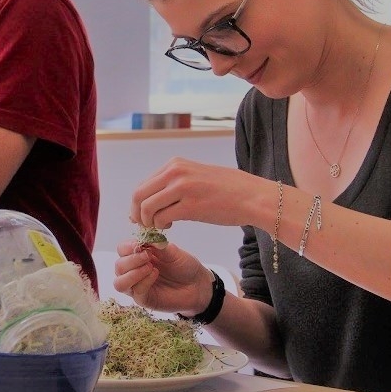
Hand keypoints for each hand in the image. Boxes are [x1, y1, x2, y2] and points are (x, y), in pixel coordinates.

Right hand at [111, 237, 211, 314]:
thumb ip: (158, 246)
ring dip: (132, 274)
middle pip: (119, 266)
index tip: (140, 245)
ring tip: (150, 267)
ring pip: (119, 283)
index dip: (128, 247)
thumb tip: (146, 239)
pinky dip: (143, 281)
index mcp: (138, 256)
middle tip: (148, 256)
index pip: (121, 250)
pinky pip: (135, 292)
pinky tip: (155, 274)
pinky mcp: (144, 299)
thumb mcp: (173, 252)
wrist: (198, 285)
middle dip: (131, 260)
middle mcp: (134, 271)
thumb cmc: (184, 266)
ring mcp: (137, 287)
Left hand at [130, 157, 270, 230]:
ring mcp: (182, 188)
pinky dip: (160, 226)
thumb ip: (173, 183)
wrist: (253, 197)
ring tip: (161, 226)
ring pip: (147, 208)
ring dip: (148, 222)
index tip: (141, 216)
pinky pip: (161, 218)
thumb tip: (150, 199)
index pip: (143, 185)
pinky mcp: (190, 206)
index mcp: (175, 164)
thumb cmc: (228, 190)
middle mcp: (175, 173)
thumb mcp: (196, 176)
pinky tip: (170, 226)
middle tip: (144, 226)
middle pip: (139, 196)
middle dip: (137, 215)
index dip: (137, 204)